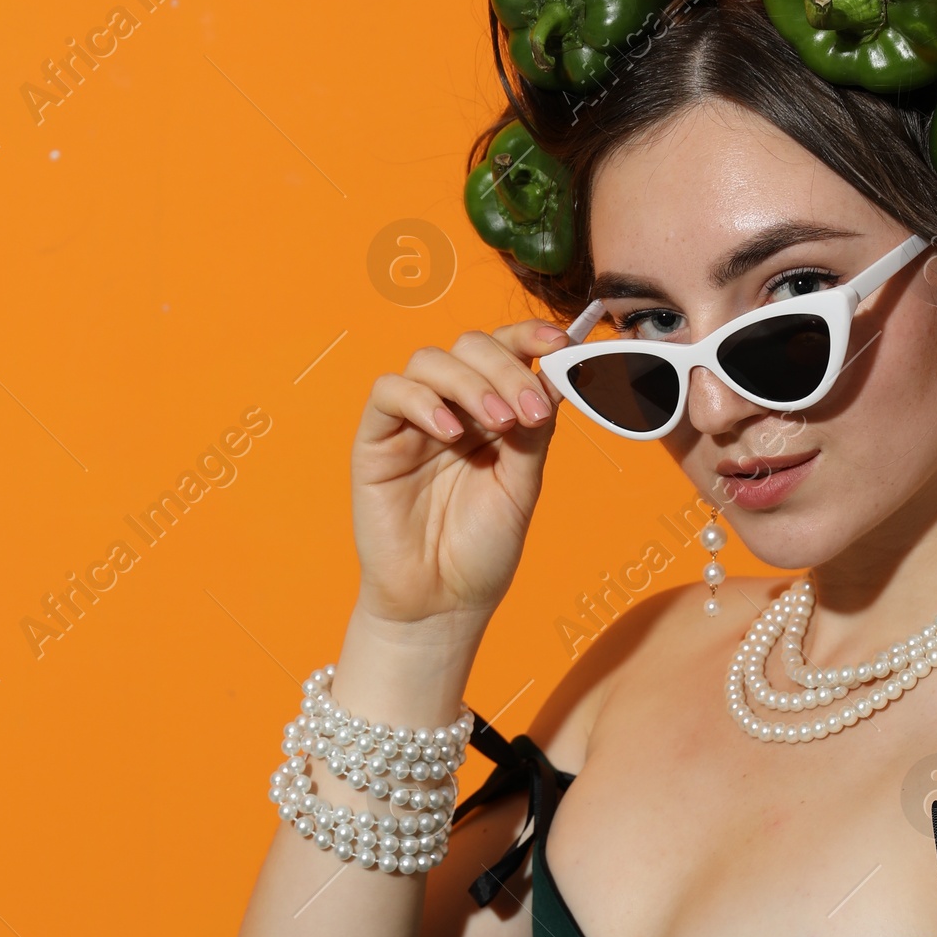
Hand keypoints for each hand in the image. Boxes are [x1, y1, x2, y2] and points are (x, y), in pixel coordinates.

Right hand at [350, 319, 567, 627]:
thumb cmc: (482, 548)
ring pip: (430, 360)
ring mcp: (412, 420)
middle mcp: (452, 406)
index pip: (506, 350)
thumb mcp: (523, 484)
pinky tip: (451, 434)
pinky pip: (389, 393)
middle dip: (505, 368)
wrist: (443, 602)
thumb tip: (557, 373)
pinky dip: (423, 401)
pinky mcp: (376, 439)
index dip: (530, 335)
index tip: (559, 343)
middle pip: (470, 346)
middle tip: (528, 413)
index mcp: (492, 410)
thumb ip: (536, 430)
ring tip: (498, 426)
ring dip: (471, 383)